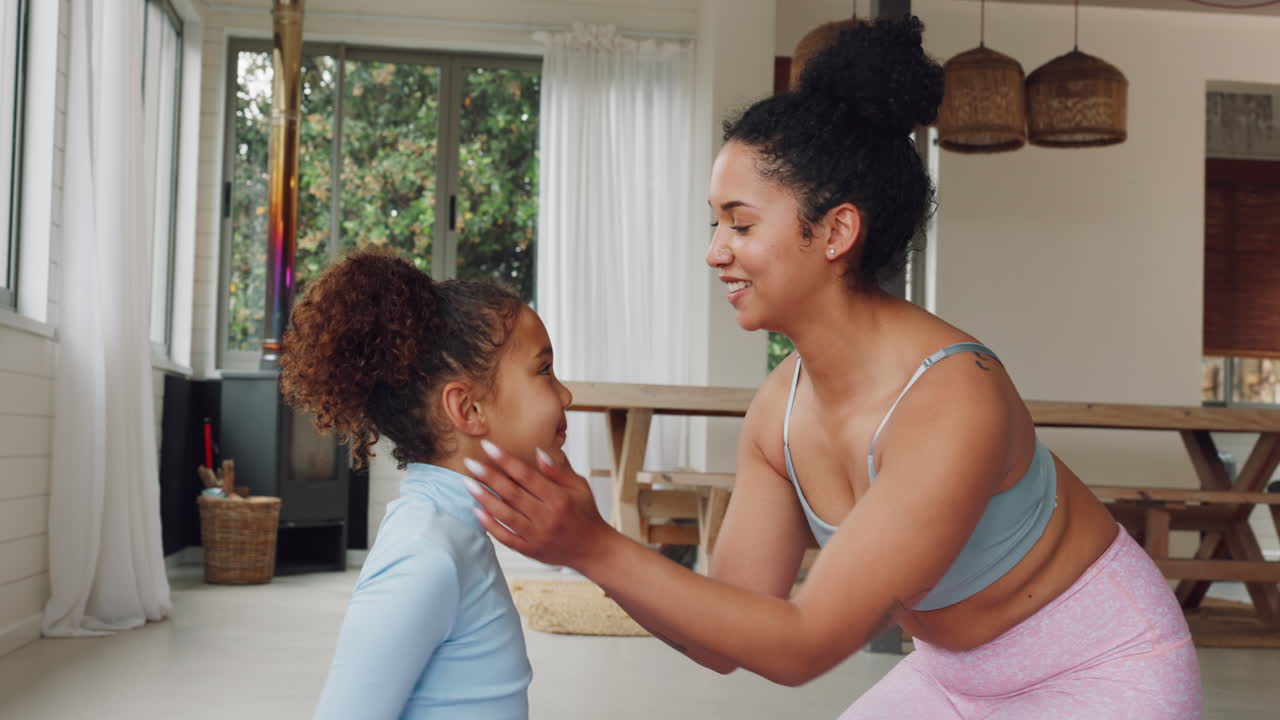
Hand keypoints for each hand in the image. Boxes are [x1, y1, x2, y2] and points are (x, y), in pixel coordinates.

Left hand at [462, 440, 613, 568]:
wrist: (594, 550)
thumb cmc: (587, 514)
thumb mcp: (579, 487)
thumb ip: (558, 470)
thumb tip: (537, 451)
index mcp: (559, 498)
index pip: (527, 475)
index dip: (506, 460)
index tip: (488, 447)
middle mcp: (546, 517)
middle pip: (512, 493)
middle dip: (489, 477)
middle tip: (470, 463)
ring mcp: (537, 535)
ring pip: (505, 514)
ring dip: (484, 498)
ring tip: (468, 484)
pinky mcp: (530, 550)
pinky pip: (506, 537)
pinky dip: (490, 525)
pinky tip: (477, 512)